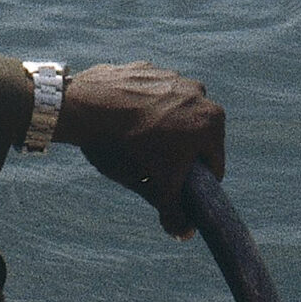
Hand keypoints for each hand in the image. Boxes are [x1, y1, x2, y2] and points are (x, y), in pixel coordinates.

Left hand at [54, 61, 226, 237]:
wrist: (87, 106)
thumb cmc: (124, 146)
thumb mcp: (152, 185)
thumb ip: (172, 211)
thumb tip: (184, 233)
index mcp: (211, 124)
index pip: (213, 165)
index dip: (195, 182)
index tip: (174, 187)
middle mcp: (200, 95)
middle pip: (196, 137)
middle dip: (179, 153)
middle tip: (152, 166)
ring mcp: (174, 77)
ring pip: (175, 114)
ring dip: (163, 128)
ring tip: (135, 143)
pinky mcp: (149, 68)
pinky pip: (153, 96)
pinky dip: (143, 108)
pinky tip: (122, 121)